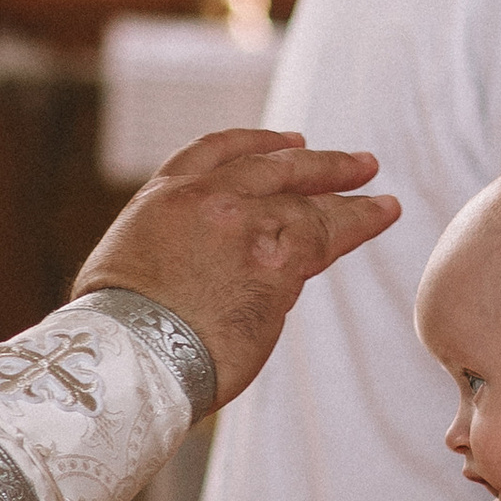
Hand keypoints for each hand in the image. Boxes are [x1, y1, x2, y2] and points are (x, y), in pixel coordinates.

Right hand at [74, 128, 398, 407]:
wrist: (128, 357)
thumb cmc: (116, 335)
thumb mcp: (124, 267)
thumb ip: (169, 250)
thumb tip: (191, 272)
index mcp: (165, 197)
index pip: (218, 152)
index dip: (259, 144)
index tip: (290, 143)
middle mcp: (208, 199)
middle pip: (276, 169)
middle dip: (321, 165)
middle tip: (359, 164)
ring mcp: (244, 227)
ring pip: (309, 204)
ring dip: (352, 200)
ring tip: (384, 202)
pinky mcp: (277, 264)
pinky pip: (327, 236)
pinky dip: (358, 224)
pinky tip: (380, 215)